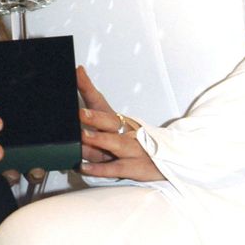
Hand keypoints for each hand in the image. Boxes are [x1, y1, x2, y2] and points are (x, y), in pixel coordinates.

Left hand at [76, 66, 161, 181]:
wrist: (170, 158)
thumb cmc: (135, 142)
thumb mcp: (113, 128)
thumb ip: (91, 117)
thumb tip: (73, 91)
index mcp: (119, 119)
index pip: (100, 100)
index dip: (88, 87)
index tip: (77, 75)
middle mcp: (126, 132)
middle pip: (111, 121)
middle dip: (96, 116)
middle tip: (80, 113)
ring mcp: (133, 150)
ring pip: (116, 144)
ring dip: (100, 140)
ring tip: (84, 137)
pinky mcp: (134, 168)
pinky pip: (116, 169)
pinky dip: (100, 169)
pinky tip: (85, 167)